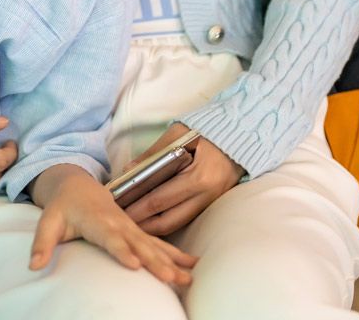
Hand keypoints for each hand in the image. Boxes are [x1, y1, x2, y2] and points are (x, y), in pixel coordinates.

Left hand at [29, 165, 196, 286]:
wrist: (78, 187)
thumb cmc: (62, 208)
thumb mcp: (47, 222)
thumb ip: (41, 243)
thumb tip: (33, 265)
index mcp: (96, 220)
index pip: (110, 237)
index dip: (122, 250)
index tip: (134, 264)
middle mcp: (117, 223)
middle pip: (138, 243)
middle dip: (155, 260)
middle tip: (170, 277)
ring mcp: (130, 226)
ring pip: (153, 244)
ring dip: (171, 260)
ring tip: (187, 277)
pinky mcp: (137, 231)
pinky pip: (159, 243)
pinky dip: (176, 254)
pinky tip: (192, 265)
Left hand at [122, 124, 243, 236]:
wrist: (240, 135)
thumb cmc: (206, 131)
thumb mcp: (177, 134)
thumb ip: (152, 154)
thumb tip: (127, 172)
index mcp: (197, 178)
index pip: (159, 200)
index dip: (136, 208)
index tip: (117, 209)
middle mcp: (206, 195)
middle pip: (167, 220)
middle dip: (141, 224)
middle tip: (121, 223)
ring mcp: (210, 202)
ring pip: (177, 224)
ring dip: (153, 228)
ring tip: (132, 224)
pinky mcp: (211, 204)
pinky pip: (185, 219)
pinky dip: (166, 222)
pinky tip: (151, 220)